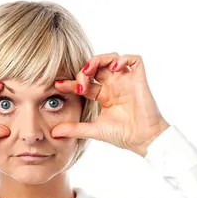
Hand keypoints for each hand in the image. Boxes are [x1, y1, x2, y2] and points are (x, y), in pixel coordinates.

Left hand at [51, 54, 169, 156]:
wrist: (143, 140)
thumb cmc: (123, 136)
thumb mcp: (93, 130)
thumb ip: (74, 129)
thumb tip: (53, 133)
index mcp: (103, 96)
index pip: (84, 83)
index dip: (71, 82)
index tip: (58, 85)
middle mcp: (114, 86)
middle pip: (96, 66)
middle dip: (84, 70)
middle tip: (80, 84)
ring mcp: (126, 81)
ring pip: (112, 58)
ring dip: (99, 60)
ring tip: (92, 70)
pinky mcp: (139, 79)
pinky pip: (134, 59)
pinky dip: (124, 58)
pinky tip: (115, 68)